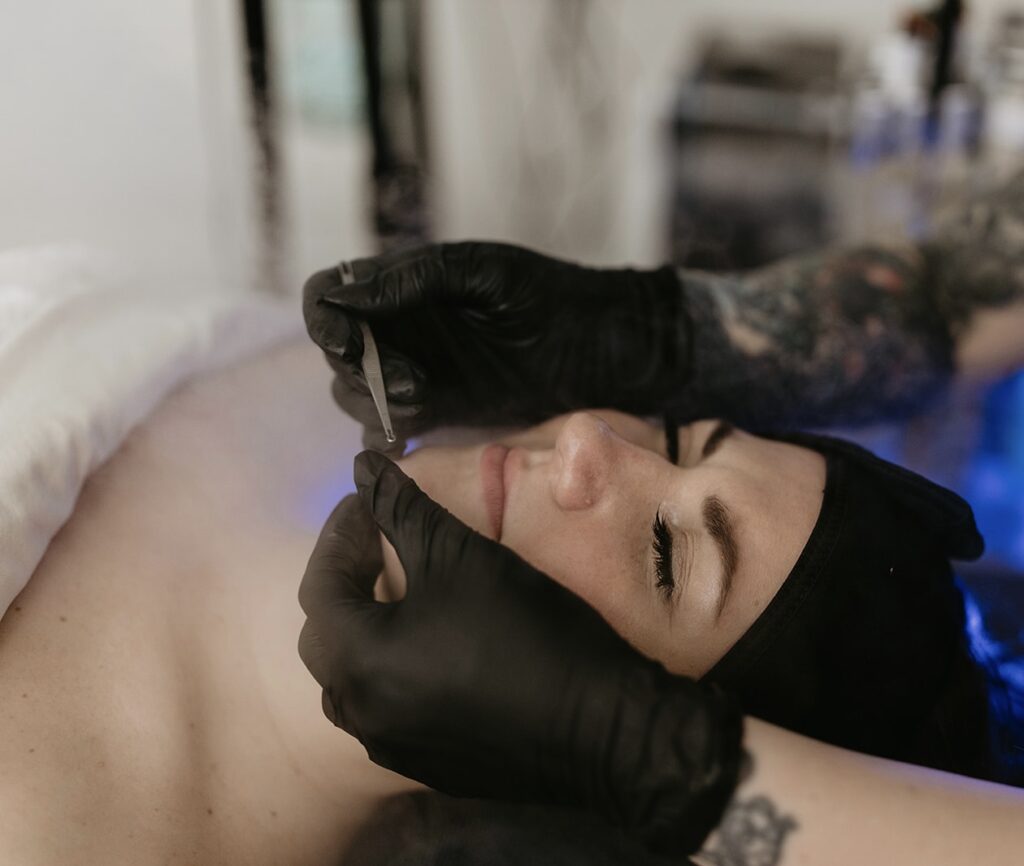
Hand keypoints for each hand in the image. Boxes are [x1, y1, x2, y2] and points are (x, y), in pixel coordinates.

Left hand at [297, 452, 742, 854]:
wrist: (602, 722)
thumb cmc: (523, 627)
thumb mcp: (459, 553)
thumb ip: (401, 507)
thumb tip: (361, 464)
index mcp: (357, 660)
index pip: (320, 586)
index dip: (341, 534)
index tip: (368, 500)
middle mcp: (361, 713)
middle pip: (328, 638)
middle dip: (348, 584)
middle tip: (381, 545)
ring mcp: (396, 748)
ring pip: (355, 684)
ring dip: (367, 635)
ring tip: (403, 598)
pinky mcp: (433, 769)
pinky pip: (391, 714)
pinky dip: (395, 674)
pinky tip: (435, 653)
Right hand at [302, 242, 690, 446]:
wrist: (602, 346)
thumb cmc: (547, 295)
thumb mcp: (480, 272)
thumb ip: (412, 279)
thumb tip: (343, 294)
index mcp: (400, 286)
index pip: (329, 297)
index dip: (323, 318)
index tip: (343, 338)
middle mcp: (399, 329)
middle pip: (337, 352)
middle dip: (355, 365)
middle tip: (406, 375)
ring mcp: (415, 372)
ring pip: (354, 393)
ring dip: (374, 397)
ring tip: (422, 393)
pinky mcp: (437, 412)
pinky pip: (387, 427)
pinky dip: (386, 430)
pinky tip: (415, 424)